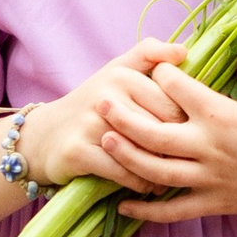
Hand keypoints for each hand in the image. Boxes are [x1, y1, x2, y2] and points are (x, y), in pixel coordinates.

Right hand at [13, 38, 194, 193]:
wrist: (44, 135)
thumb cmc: (93, 104)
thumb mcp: (117, 70)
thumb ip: (149, 55)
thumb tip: (184, 50)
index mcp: (122, 74)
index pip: (173, 103)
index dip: (187, 124)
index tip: (191, 136)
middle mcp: (106, 96)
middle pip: (161, 129)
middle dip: (176, 150)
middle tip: (185, 162)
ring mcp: (90, 124)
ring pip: (144, 152)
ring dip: (161, 170)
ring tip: (172, 177)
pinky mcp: (78, 151)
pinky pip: (123, 172)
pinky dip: (140, 183)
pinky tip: (148, 186)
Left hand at [94, 35, 236, 225]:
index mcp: (222, 115)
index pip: (178, 89)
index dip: (162, 75)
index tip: (153, 69)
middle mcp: (209, 147)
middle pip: (153, 132)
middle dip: (124, 116)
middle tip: (101, 102)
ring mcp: (208, 178)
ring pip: (156, 170)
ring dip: (126, 157)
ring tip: (104, 142)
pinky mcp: (213, 204)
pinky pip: (173, 211)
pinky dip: (147, 210)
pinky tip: (124, 204)